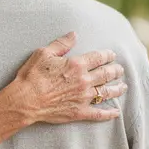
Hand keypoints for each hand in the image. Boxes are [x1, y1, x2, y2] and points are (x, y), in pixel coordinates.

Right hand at [10, 32, 126, 123]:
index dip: (107, 55)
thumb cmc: (32, 76)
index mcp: (76, 65)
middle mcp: (84, 81)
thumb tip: (74, 34)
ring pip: (106, 92)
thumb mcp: (43, 53)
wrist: (25, 101)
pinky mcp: (79, 112)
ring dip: (117, 89)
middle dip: (116, 71)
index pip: (98, 58)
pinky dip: (109, 113)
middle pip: (106, 74)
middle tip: (120, 69)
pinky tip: (116, 112)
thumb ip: (61, 44)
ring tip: (123, 86)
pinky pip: (99, 113)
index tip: (112, 55)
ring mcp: (83, 97)